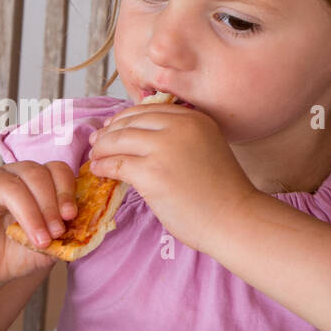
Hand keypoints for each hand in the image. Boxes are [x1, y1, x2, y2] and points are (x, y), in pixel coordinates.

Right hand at [0, 149, 73, 287]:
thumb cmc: (17, 254)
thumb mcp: (48, 247)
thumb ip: (63, 237)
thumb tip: (82, 228)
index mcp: (39, 183)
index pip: (57, 171)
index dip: (66, 190)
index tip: (71, 216)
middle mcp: (16, 176)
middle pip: (38, 175)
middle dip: (51, 205)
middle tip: (56, 233)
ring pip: (15, 184)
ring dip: (31, 212)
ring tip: (39, 239)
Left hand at [87, 102, 255, 253]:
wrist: (235, 219)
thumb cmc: (224, 193)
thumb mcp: (206, 148)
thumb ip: (181, 138)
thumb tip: (142, 139)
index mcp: (194, 119)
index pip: (148, 111)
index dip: (125, 118)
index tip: (112, 127)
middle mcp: (179, 127)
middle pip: (130, 122)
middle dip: (109, 132)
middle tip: (96, 141)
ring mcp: (164, 149)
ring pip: (118, 140)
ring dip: (102, 149)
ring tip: (95, 157)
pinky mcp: (151, 173)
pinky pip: (116, 164)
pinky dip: (103, 166)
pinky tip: (99, 172)